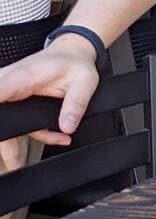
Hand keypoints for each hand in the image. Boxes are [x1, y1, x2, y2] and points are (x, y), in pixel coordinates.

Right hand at [0, 37, 100, 171]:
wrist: (73, 54)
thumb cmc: (74, 63)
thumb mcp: (84, 82)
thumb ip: (75, 104)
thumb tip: (67, 126)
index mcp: (23, 77)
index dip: (0, 116)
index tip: (2, 134)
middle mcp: (10, 84)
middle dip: (3, 138)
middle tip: (10, 161)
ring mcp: (9, 92)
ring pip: (4, 122)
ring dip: (12, 146)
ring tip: (18, 164)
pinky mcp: (14, 100)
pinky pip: (18, 122)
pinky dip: (36, 133)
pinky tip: (57, 138)